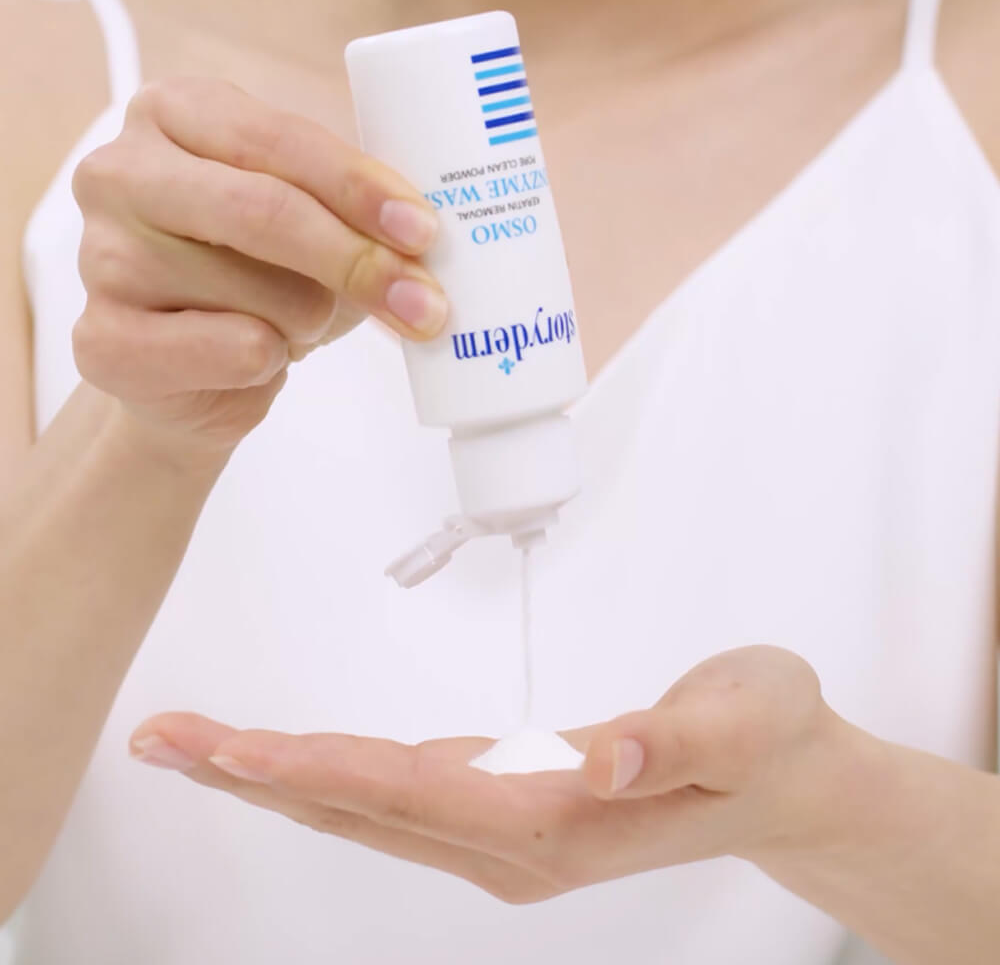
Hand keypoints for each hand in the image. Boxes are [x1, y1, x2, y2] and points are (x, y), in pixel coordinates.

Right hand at [72, 77, 444, 463]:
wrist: (193, 371)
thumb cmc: (260, 281)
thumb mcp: (310, 223)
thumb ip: (354, 209)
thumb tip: (427, 238)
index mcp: (175, 114)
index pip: (281, 141)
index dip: (361, 189)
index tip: (425, 232)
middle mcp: (121, 173)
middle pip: (265, 211)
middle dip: (358, 262)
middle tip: (422, 303)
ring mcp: (101, 257)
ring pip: (263, 294)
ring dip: (310, 320)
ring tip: (292, 323)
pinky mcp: (104, 340)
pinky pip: (234, 350)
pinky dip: (272, 360)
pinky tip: (254, 356)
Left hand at [129, 647, 854, 902]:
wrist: (791, 782)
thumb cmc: (770, 739)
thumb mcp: (747, 721)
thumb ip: (672, 742)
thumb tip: (602, 754)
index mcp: (565, 817)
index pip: (419, 793)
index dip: (323, 771)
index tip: (235, 751)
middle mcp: (519, 840)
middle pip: (366, 808)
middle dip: (260, 776)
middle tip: (167, 740)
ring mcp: (508, 833)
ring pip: (369, 809)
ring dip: (277, 778)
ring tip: (198, 747)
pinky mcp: (507, 811)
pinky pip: (395, 800)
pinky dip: (327, 779)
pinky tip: (286, 765)